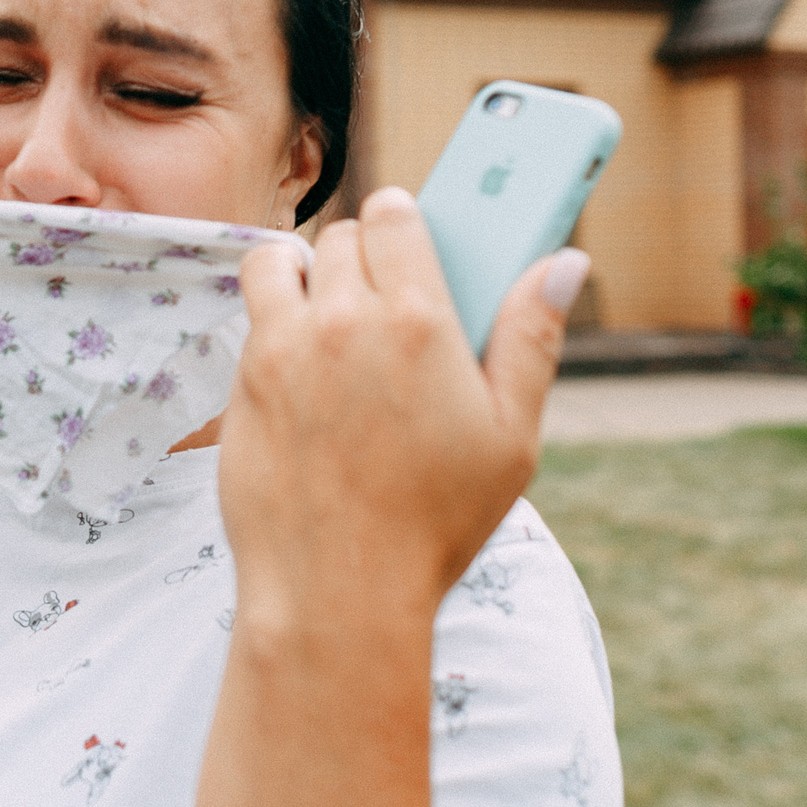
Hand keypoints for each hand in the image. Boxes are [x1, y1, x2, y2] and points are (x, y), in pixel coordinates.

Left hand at [219, 186, 582, 630]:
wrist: (335, 591)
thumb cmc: (434, 523)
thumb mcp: (510, 437)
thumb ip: (532, 339)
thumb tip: (564, 262)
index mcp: (419, 322)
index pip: (396, 214)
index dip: (404, 219)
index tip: (412, 236)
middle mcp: (344, 322)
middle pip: (344, 237)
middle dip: (364, 254)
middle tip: (384, 296)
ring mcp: (282, 350)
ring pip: (281, 264)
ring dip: (305, 274)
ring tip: (329, 316)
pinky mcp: (242, 385)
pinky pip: (252, 321)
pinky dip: (274, 326)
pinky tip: (302, 371)